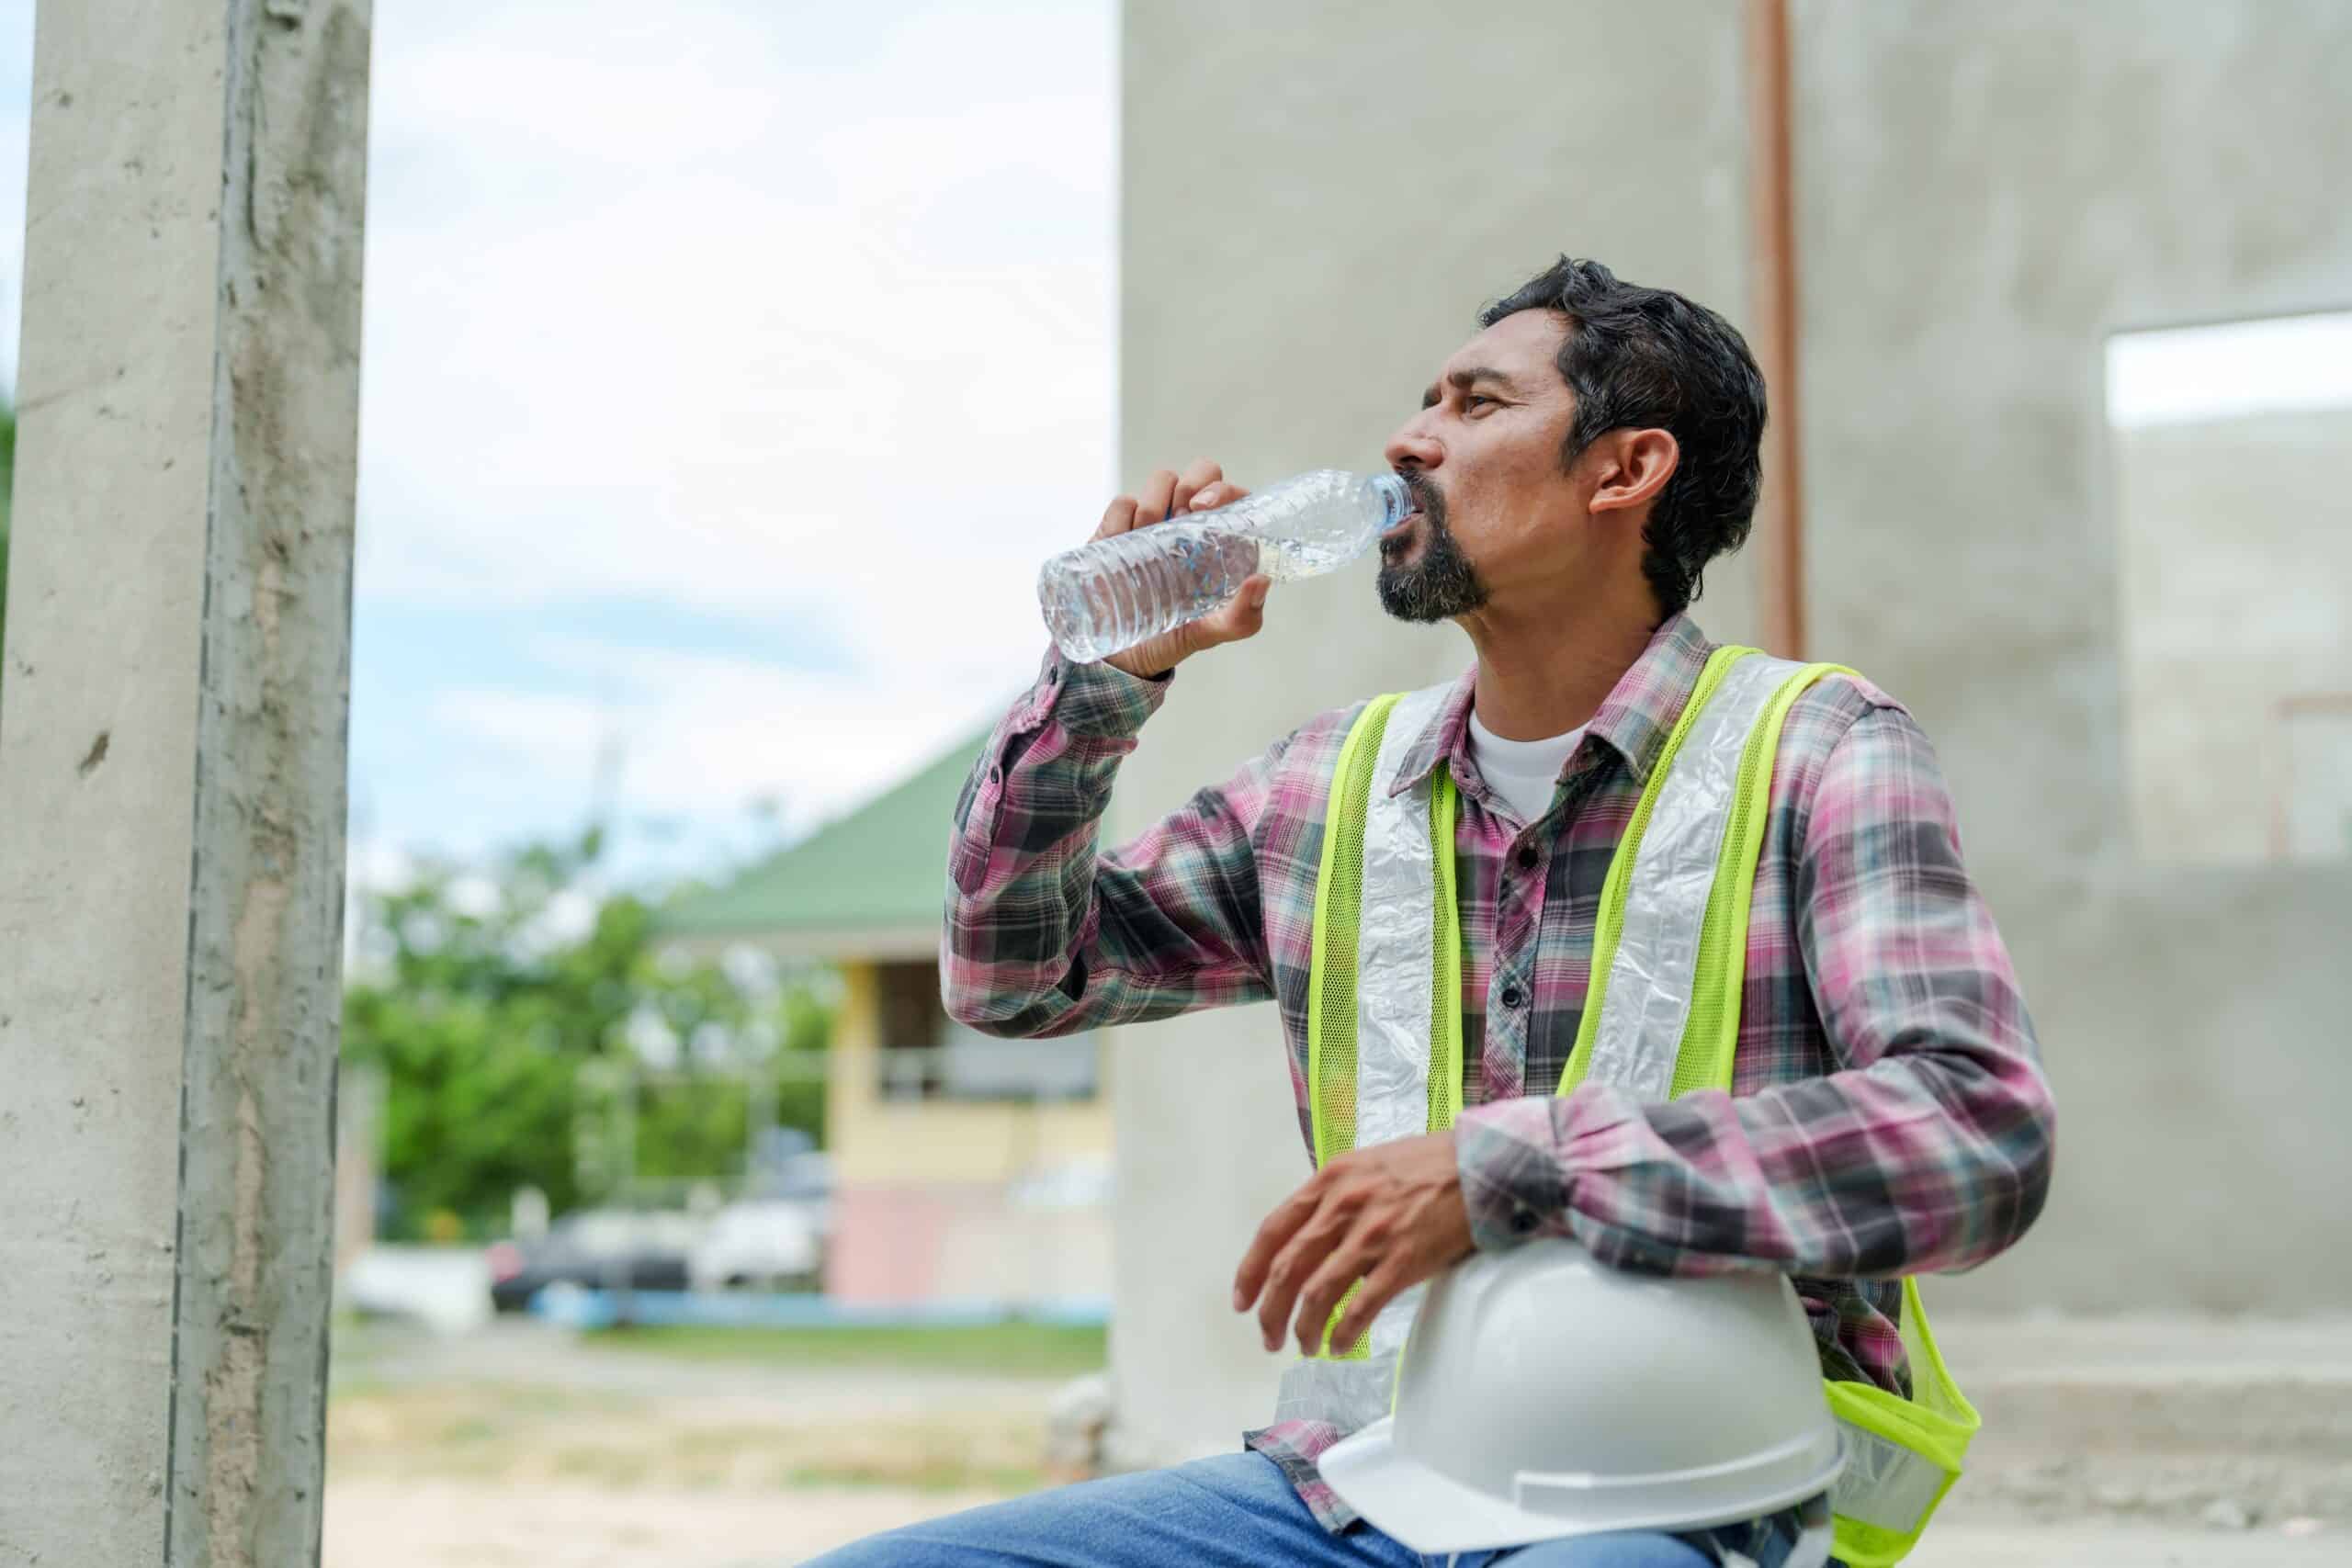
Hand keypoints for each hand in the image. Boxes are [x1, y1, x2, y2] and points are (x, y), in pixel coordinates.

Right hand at [1095, 458, 1268, 679]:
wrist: (1122, 653)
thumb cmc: (1174, 635)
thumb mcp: (1212, 632)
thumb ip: (1242, 618)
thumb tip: (1260, 581)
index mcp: (1219, 540)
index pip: (1232, 496)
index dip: (1223, 489)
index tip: (1204, 506)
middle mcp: (1190, 523)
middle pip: (1200, 472)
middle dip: (1191, 482)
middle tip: (1180, 513)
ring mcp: (1155, 522)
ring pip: (1161, 479)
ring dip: (1154, 500)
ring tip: (1146, 532)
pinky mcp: (1119, 528)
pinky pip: (1123, 502)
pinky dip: (1122, 514)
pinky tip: (1121, 538)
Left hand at [1230, 1130, 1475, 1356]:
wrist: (1480, 1166)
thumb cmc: (1426, 1166)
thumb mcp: (1366, 1165)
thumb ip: (1333, 1196)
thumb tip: (1308, 1235)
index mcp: (1329, 1180)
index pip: (1273, 1231)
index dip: (1251, 1271)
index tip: (1242, 1301)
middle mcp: (1342, 1206)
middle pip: (1288, 1268)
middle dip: (1271, 1311)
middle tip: (1269, 1337)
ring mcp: (1371, 1234)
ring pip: (1317, 1292)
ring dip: (1303, 1328)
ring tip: (1303, 1346)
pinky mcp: (1401, 1260)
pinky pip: (1359, 1307)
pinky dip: (1343, 1332)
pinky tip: (1339, 1345)